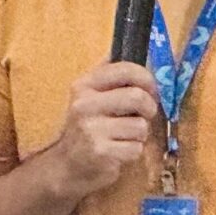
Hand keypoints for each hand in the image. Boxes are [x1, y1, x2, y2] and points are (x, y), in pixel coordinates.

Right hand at [45, 61, 159, 198]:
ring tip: (124, 137)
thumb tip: (122, 47)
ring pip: (140, 126)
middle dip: (149, 108)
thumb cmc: (83, 129)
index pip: (125, 69)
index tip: (150, 90)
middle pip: (138, 97)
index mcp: (84, 86)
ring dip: (139, 134)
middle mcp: (85, 105)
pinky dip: (133, 152)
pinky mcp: (101, 153)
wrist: (65, 167)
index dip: (147, 78)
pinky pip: (136, 148)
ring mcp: (92, 129)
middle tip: (144, 116)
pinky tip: (119, 152)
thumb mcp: (87, 97)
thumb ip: (106, 75)